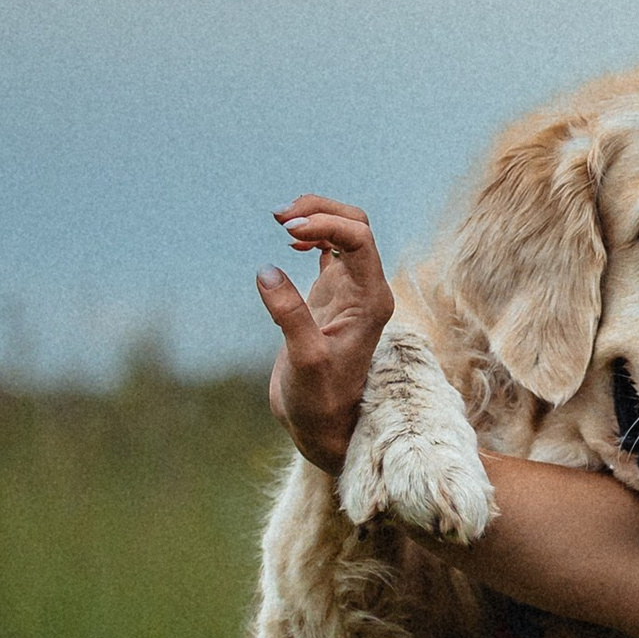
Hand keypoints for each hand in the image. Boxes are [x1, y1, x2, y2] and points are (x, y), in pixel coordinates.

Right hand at [257, 198, 395, 472]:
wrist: (323, 426)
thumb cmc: (319, 402)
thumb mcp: (304, 362)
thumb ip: (290, 317)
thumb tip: (267, 271)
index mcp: (371, 300)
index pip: (359, 240)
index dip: (326, 224)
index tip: (287, 230)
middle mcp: (366, 290)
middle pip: (356, 226)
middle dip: (321, 211)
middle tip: (280, 216)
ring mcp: (350, 292)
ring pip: (344, 234)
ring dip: (317, 218)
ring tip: (280, 219)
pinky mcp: (332, 298)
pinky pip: (331, 252)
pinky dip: (313, 237)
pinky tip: (290, 243)